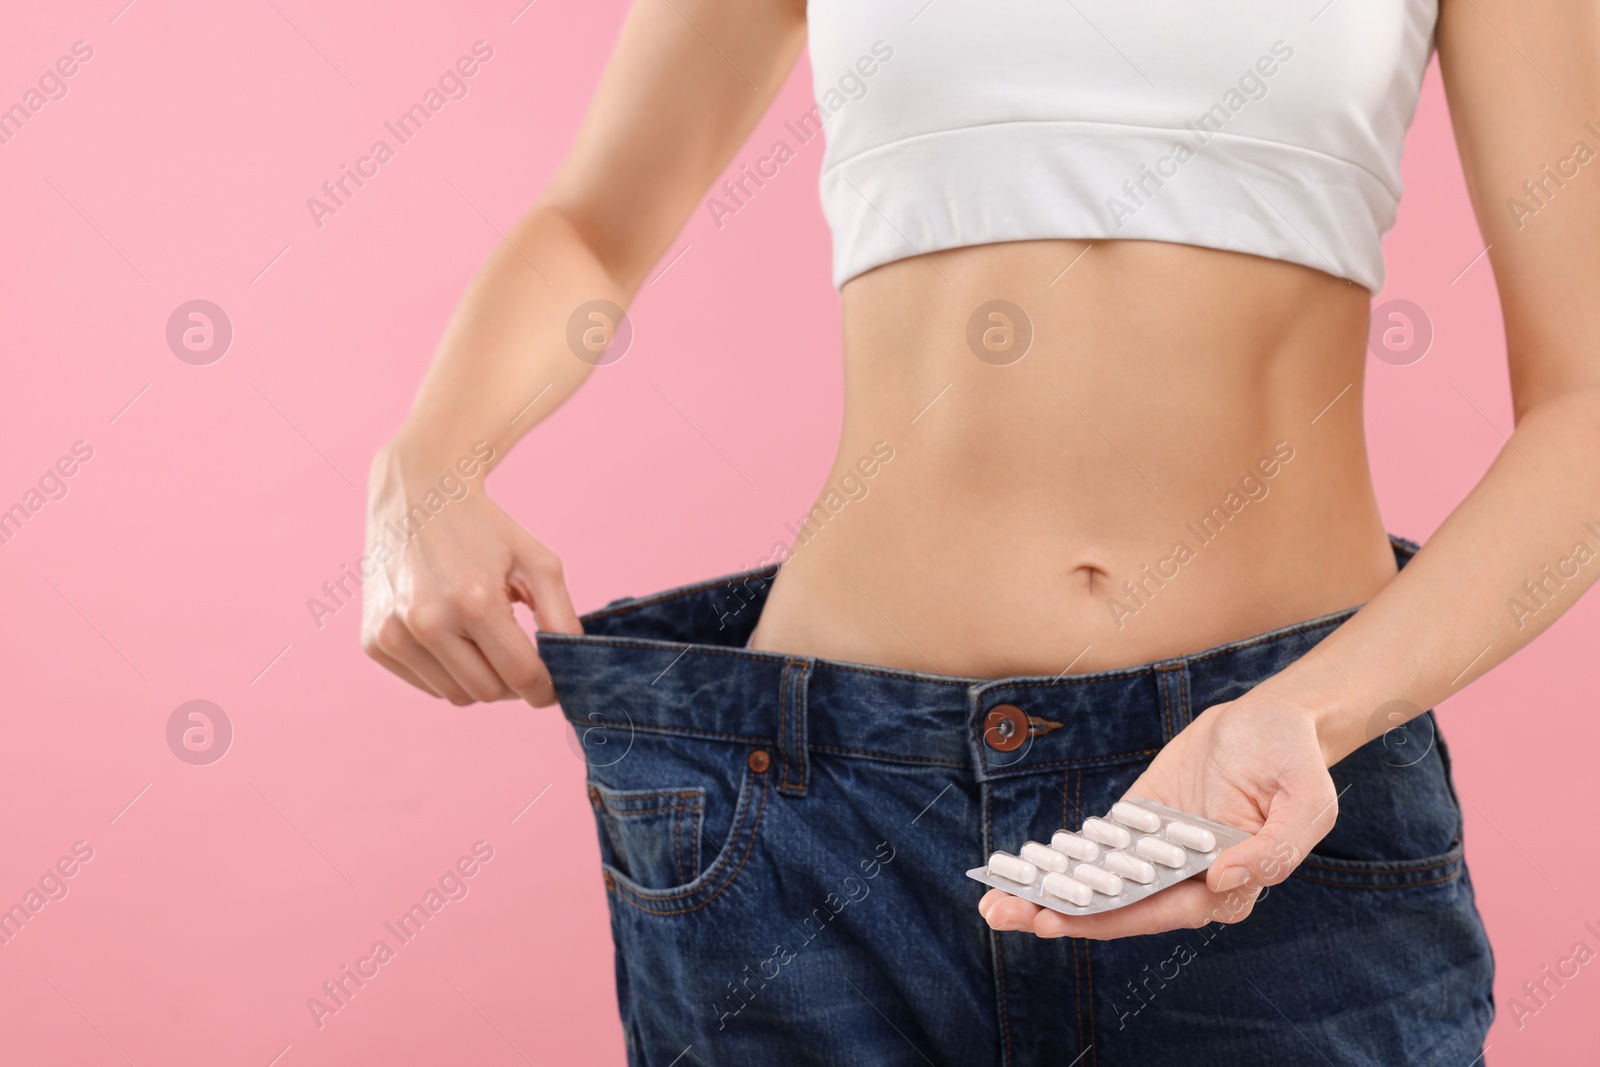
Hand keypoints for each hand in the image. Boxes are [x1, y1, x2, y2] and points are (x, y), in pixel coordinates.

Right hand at [360, 441, 581, 705]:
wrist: (418, 494)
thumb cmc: (485, 530)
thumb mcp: (538, 562)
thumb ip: (562, 618)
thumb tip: (572, 668)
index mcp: (474, 601)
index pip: (521, 677)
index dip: (546, 689)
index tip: (553, 685)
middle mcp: (427, 622)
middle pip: (488, 692)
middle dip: (513, 684)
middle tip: (519, 654)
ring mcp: (393, 634)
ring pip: (456, 695)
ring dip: (479, 679)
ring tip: (483, 636)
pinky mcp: (373, 642)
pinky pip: (426, 685)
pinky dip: (447, 672)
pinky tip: (451, 634)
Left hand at [978, 692, 1339, 938]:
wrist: (1274, 720)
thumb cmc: (1294, 762)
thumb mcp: (1306, 801)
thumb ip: (1274, 848)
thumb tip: (1223, 879)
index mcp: (1227, 886)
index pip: (1158, 911)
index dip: (1108, 919)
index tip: (1059, 920)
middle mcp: (1186, 879)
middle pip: (1117, 906)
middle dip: (1060, 914)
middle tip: (1004, 916)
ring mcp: (1159, 852)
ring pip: (1099, 882)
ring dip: (1050, 892)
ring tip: (997, 899)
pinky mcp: (1140, 822)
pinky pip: (1097, 847)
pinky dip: (1062, 858)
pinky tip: (1022, 865)